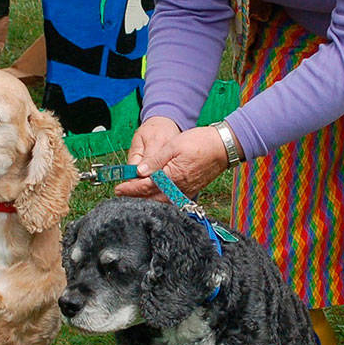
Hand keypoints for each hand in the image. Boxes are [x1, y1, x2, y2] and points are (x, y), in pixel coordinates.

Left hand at [115, 116, 229, 200]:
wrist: (224, 147)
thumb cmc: (200, 143)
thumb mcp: (173, 145)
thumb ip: (155, 160)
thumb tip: (139, 171)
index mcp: (173, 176)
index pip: (146, 186)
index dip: (131, 188)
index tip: (119, 188)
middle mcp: (179, 188)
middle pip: (152, 198)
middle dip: (136, 196)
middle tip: (122, 193)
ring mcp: (186, 191)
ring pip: (162, 201)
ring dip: (147, 199)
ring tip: (134, 193)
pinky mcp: (191, 190)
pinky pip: (172, 199)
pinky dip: (159, 199)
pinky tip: (153, 194)